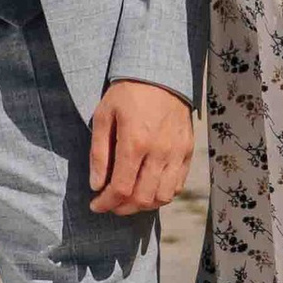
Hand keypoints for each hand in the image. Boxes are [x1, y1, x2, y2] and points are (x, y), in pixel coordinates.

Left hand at [89, 80, 193, 216]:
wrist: (161, 74)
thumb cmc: (127, 94)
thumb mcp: (104, 116)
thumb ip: (99, 153)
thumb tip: (96, 185)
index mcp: (135, 142)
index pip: (121, 188)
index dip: (106, 203)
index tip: (95, 205)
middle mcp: (159, 152)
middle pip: (142, 198)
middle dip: (121, 208)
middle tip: (110, 204)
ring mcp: (176, 153)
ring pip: (162, 197)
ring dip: (143, 205)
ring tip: (128, 199)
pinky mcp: (187, 151)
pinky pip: (177, 185)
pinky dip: (162, 195)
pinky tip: (148, 189)